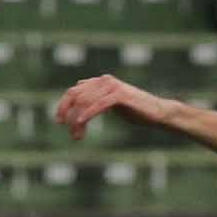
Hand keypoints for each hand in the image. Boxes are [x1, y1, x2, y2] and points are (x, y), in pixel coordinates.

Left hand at [54, 75, 172, 139]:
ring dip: (78, 121)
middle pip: (76, 96)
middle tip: (70, 133)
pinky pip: (98, 104)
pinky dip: (87, 114)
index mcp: (100, 81)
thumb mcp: (111, 104)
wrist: (157, 112)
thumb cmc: (136, 111)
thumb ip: (96, 98)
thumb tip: (80, 94)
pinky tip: (80, 123)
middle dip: (69, 115)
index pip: (73, 91)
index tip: (59, 121)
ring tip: (77, 136)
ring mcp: (112, 86)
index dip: (63, 105)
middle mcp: (104, 80)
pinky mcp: (119, 95)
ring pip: (85, 102)